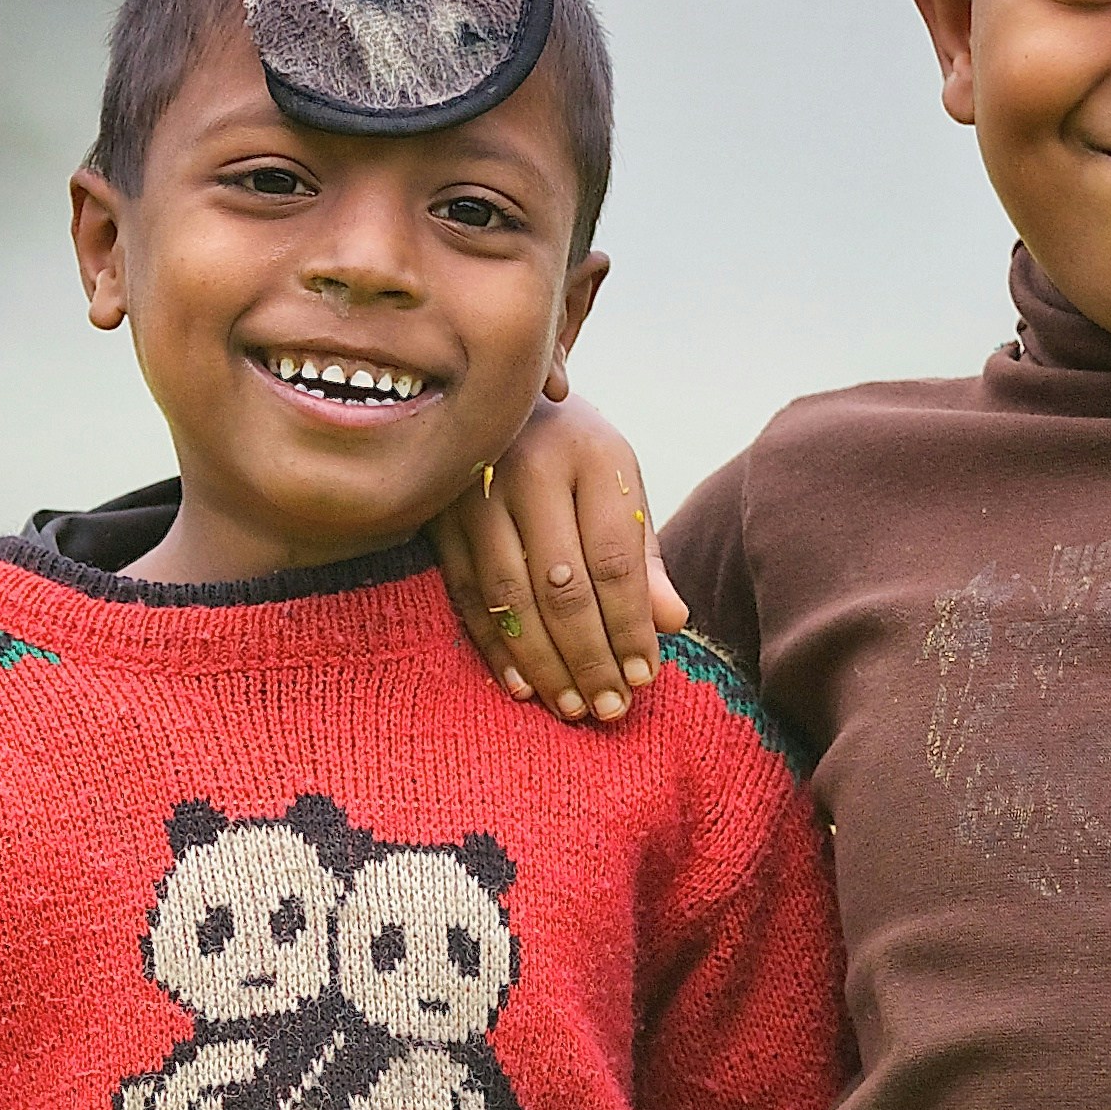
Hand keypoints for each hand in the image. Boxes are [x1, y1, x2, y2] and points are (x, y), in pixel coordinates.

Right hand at [430, 392, 677, 721]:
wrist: (497, 400)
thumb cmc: (574, 456)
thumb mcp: (619, 489)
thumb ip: (643, 557)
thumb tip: (672, 623)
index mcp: (591, 455)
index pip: (614, 559)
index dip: (630, 626)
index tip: (644, 678)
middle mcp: (530, 467)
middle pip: (563, 585)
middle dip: (590, 657)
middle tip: (609, 709)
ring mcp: (475, 491)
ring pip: (512, 597)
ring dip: (543, 663)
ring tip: (571, 707)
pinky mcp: (438, 517)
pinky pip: (468, 595)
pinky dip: (495, 647)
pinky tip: (521, 686)